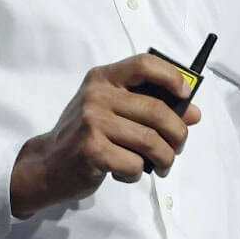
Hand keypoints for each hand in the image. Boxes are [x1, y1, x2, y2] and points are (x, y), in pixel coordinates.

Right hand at [10, 53, 201, 218]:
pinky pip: (135, 164)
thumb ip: (149, 108)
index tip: (185, 94)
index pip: (144, 64)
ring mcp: (92, 122)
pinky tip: (127, 172)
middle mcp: (97, 96)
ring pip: (151, 141)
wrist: (46, 164)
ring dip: (165, 158)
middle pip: (157, 111)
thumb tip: (193, 114)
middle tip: (177, 147)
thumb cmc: (84, 135)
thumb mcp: (111, 112)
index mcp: (102, 79)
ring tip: (162, 165)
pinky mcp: (92, 151)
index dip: (171, 77)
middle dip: (177, 134)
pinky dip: (138, 174)